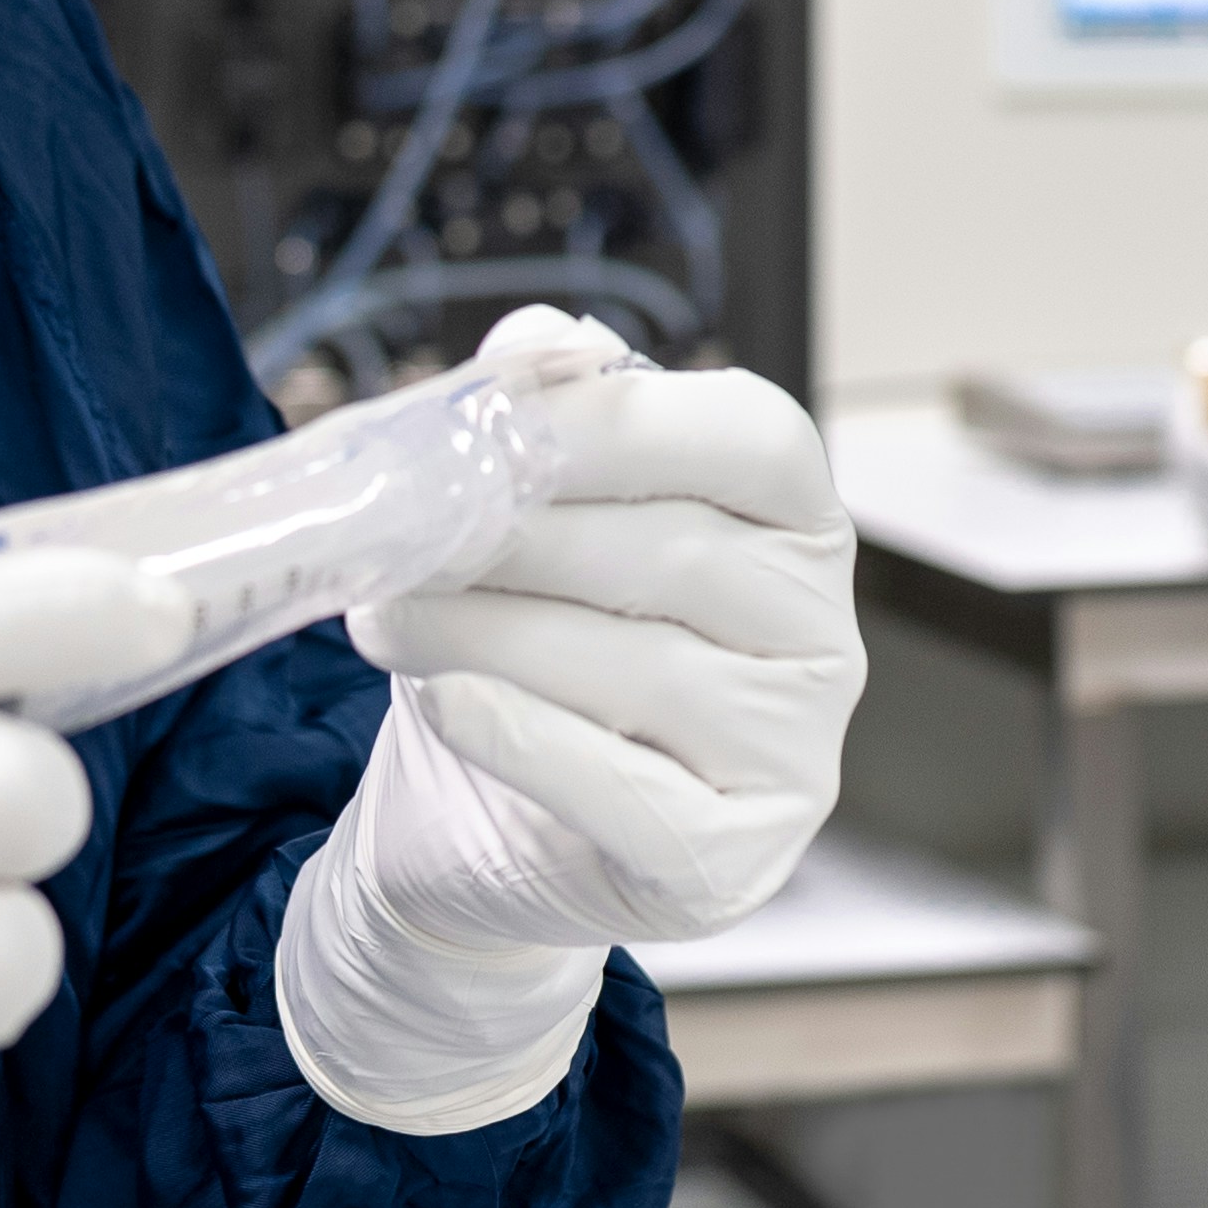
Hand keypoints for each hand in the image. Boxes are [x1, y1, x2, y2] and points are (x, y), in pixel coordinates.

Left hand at [273, 312, 863, 1131]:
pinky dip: (522, 739)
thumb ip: (549, 419)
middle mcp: (824, 639)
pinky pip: (627, 793)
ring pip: (639, 669)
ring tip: (383, 617)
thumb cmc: (528, 651)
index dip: (627, 424)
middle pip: (677, 555)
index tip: (498, 424)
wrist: (480, 829)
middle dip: (516, 536)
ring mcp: (793, 758)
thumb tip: (539, 343)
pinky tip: (446, 704)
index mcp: (798, 526)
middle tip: (396, 532)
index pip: (757, 440)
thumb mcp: (535, 520)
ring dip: (486, 632)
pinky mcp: (732, 864)